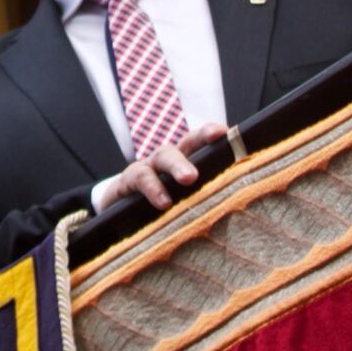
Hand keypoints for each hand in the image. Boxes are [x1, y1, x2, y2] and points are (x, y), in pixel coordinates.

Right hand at [96, 123, 224, 216]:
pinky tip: (163, 202)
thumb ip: (205, 199)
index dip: (211, 133)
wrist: (117, 217)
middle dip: (200, 140)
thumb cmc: (160, 209)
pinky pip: (140, 178)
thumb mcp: (184, 201)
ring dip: (177, 165)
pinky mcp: (126, 182)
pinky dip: (153, 188)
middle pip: (186, 143)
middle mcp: (168, 160)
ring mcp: (147, 168)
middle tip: (221, 152)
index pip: (201, 142)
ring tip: (189, 178)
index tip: (225, 132)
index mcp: (185, 161)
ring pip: (163, 157)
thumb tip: (234, 206)